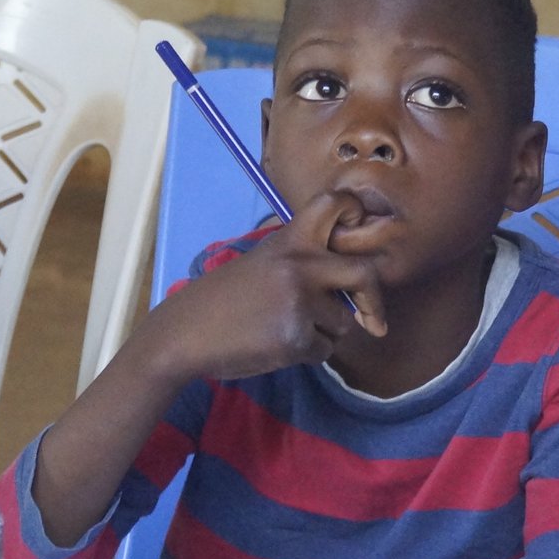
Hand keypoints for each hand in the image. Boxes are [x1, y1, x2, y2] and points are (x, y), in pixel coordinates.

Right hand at [138, 190, 388, 385]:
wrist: (185, 332)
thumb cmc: (225, 300)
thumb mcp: (262, 264)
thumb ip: (303, 262)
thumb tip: (352, 280)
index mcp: (289, 240)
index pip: (333, 205)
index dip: (356, 215)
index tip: (363, 235)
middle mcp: (299, 264)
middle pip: (365, 275)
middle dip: (373, 302)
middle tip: (371, 320)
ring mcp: (298, 300)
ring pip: (343, 322)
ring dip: (325, 332)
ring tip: (286, 326)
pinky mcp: (295, 336)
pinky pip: (324, 350)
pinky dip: (307, 353)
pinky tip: (276, 345)